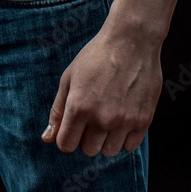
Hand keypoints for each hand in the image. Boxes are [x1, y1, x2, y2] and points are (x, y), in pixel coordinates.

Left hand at [41, 25, 162, 155]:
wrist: (131, 40)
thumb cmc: (97, 56)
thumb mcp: (69, 77)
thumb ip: (58, 110)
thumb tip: (47, 138)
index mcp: (78, 106)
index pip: (66, 145)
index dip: (67, 136)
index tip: (73, 125)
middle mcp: (101, 117)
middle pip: (88, 150)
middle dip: (86, 136)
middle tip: (92, 115)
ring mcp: (124, 120)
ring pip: (109, 151)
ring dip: (106, 139)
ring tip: (108, 116)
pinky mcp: (143, 120)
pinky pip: (130, 146)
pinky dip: (125, 137)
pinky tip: (123, 117)